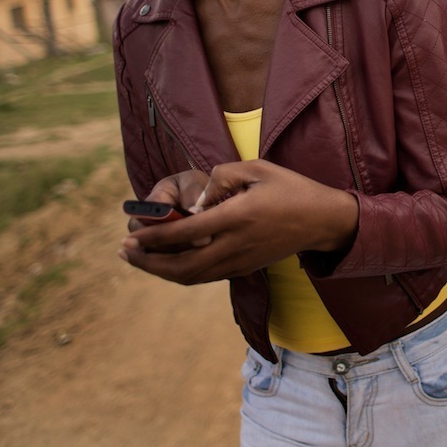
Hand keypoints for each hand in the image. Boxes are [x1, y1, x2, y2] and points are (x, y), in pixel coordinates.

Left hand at [119, 160, 358, 284]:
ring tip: (138, 259)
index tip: (132, 232)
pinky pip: (205, 276)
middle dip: (148, 262)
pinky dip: (181, 273)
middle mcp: (235, 246)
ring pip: (191, 277)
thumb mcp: (257, 169)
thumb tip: (193, 201)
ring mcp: (240, 262)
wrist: (322, 221)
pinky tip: (168, 261)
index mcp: (236, 218)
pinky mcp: (244, 268)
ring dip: (160, 271)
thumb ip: (221, 178)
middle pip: (181, 267)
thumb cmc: (290, 188)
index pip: (185, 234)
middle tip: (125, 251)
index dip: (154, 236)